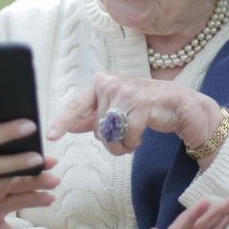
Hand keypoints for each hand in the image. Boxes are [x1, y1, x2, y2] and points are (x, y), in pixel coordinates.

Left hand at [47, 72, 222, 157]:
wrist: (178, 104)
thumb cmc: (145, 106)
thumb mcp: (116, 110)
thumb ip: (92, 117)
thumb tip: (69, 125)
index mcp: (101, 83)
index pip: (77, 105)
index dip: (63, 122)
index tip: (51, 136)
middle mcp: (111, 84)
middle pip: (97, 128)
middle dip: (111, 139)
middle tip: (126, 133)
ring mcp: (126, 92)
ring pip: (111, 134)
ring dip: (123, 144)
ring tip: (134, 135)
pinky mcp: (142, 103)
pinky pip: (128, 136)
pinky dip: (134, 143)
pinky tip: (142, 134)